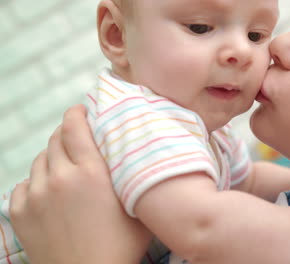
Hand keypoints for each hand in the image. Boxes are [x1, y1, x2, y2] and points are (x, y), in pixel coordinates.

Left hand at [10, 105, 151, 263]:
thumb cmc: (119, 247)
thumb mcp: (138, 207)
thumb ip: (135, 176)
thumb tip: (138, 155)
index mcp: (91, 173)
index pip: (74, 126)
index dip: (77, 113)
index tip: (82, 111)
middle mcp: (60, 178)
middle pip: (55, 139)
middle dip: (67, 133)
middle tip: (79, 140)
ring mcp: (36, 196)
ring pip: (40, 160)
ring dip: (53, 158)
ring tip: (67, 168)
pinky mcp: (20, 213)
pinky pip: (24, 184)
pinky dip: (37, 182)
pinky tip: (50, 192)